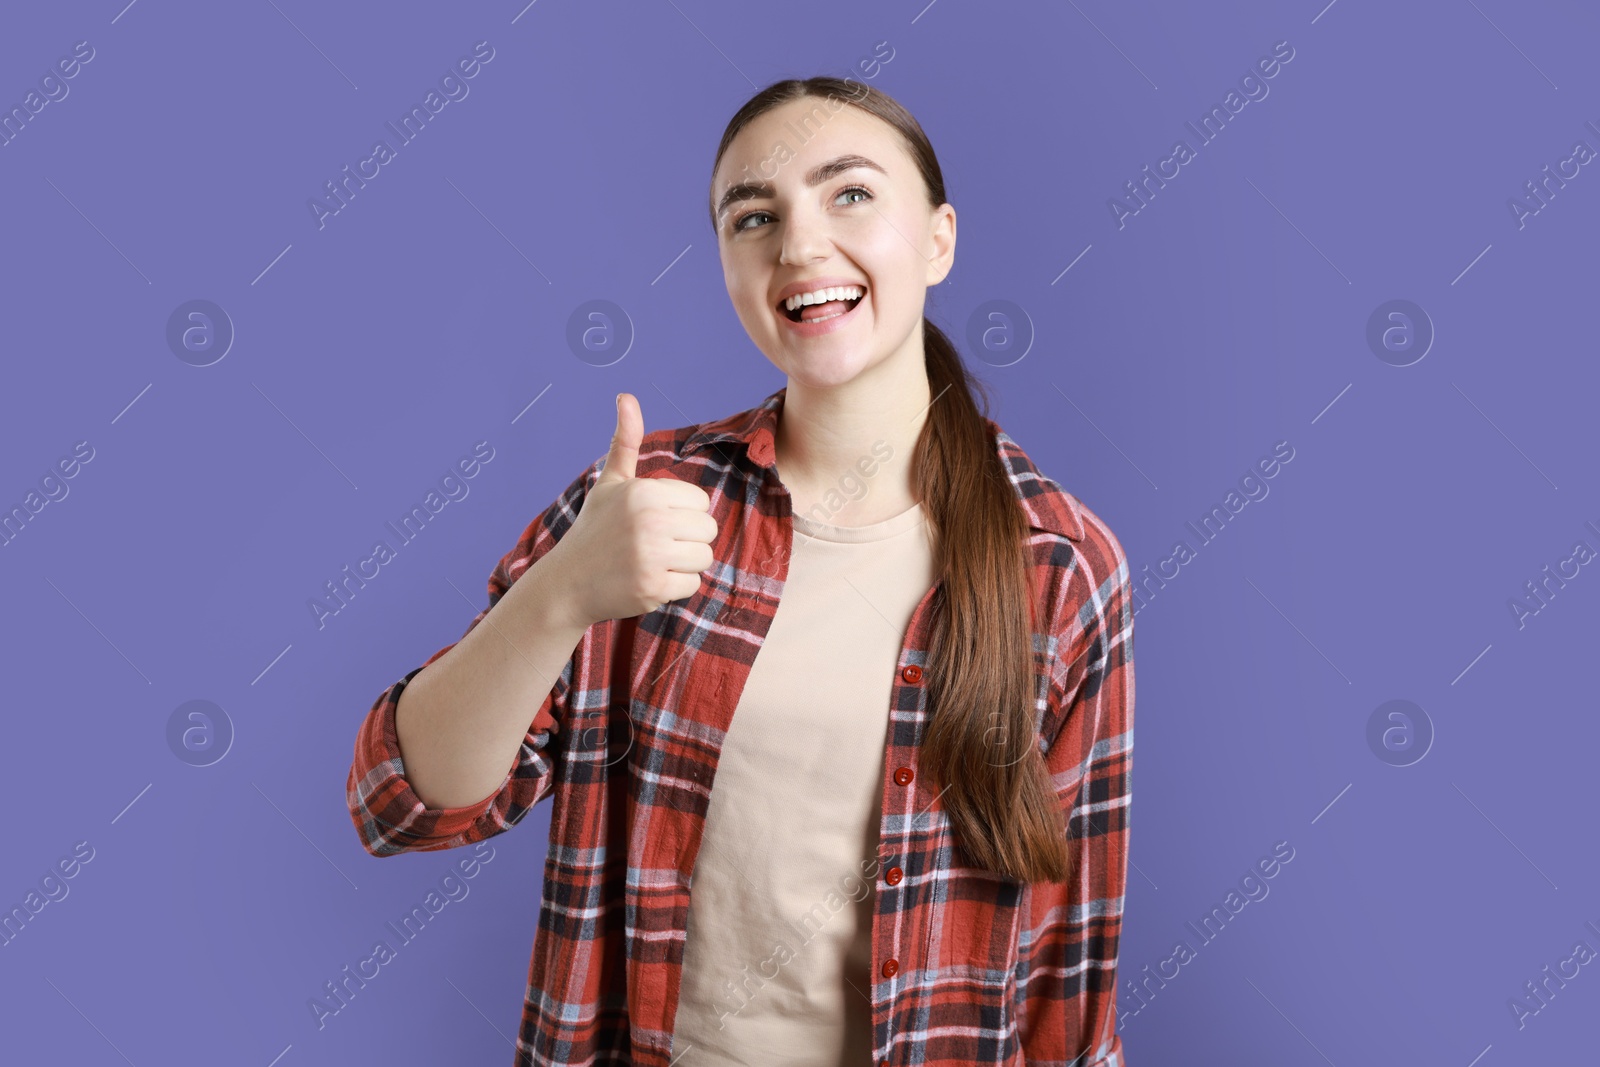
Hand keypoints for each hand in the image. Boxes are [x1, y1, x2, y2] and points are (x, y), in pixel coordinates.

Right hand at [549, 393, 717, 626]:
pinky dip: (675, 587)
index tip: (653, 521)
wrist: (567, 584)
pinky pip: (693, 585)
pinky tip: (647, 580)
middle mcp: (649, 521)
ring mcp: (651, 557)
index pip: (701, 502)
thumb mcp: (610, 483)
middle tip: (654, 544)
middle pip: (708, 529)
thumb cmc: (595, 529)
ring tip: (652, 562)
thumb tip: (626, 396)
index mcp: (644, 492)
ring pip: (704, 558)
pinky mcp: (654, 588)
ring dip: (683, 564)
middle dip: (687, 539)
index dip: (682, 513)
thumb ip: (625, 441)